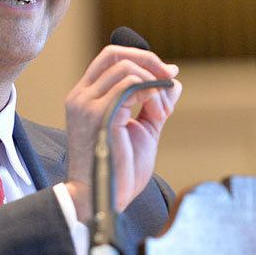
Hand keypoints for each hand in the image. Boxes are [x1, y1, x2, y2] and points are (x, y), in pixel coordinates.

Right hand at [64, 45, 180, 221]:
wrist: (104, 200)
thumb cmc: (120, 171)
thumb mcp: (143, 130)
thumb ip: (154, 104)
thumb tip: (174, 82)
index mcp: (86, 98)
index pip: (110, 59)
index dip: (141, 58)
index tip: (168, 73)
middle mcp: (81, 96)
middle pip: (115, 54)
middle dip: (149, 61)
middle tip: (170, 77)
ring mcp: (87, 104)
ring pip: (127, 69)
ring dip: (155, 85)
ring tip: (165, 111)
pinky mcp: (100, 115)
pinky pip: (130, 86)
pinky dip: (152, 92)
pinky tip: (161, 112)